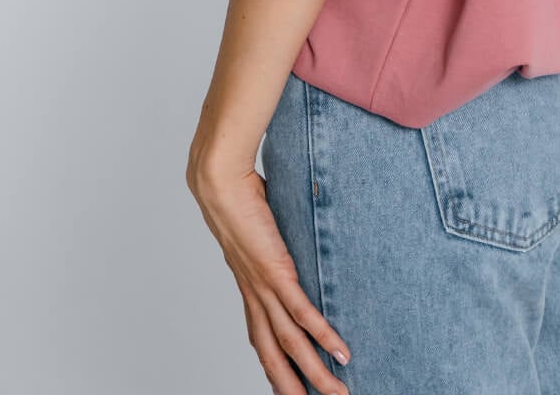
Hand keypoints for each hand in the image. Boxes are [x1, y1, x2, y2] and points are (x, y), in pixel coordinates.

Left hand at [188, 155, 350, 394]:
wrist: (219, 185)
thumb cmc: (237, 198)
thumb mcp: (257, 228)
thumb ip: (272, 240)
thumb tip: (286, 233)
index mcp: (249, 290)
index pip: (262, 342)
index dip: (275, 370)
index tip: (289, 389)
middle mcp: (255, 297)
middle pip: (276, 357)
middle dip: (295, 389)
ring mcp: (264, 288)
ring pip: (291, 344)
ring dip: (316, 374)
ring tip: (338, 394)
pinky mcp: (276, 273)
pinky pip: (302, 313)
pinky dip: (322, 336)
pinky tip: (340, 353)